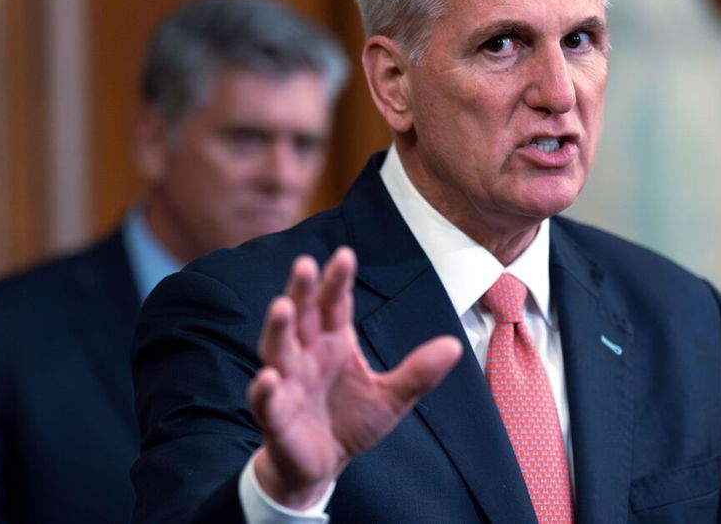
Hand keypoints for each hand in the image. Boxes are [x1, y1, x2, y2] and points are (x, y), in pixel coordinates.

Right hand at [246, 247, 462, 508]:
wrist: (322, 466)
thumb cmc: (352, 421)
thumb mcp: (392, 397)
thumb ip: (418, 372)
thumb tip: (455, 344)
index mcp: (333, 342)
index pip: (335, 305)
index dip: (338, 281)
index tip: (345, 255)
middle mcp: (306, 354)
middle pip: (301, 316)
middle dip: (302, 291)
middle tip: (305, 264)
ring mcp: (287, 383)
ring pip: (277, 350)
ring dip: (278, 329)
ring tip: (281, 307)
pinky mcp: (275, 417)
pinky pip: (266, 401)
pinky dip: (265, 390)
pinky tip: (269, 377)